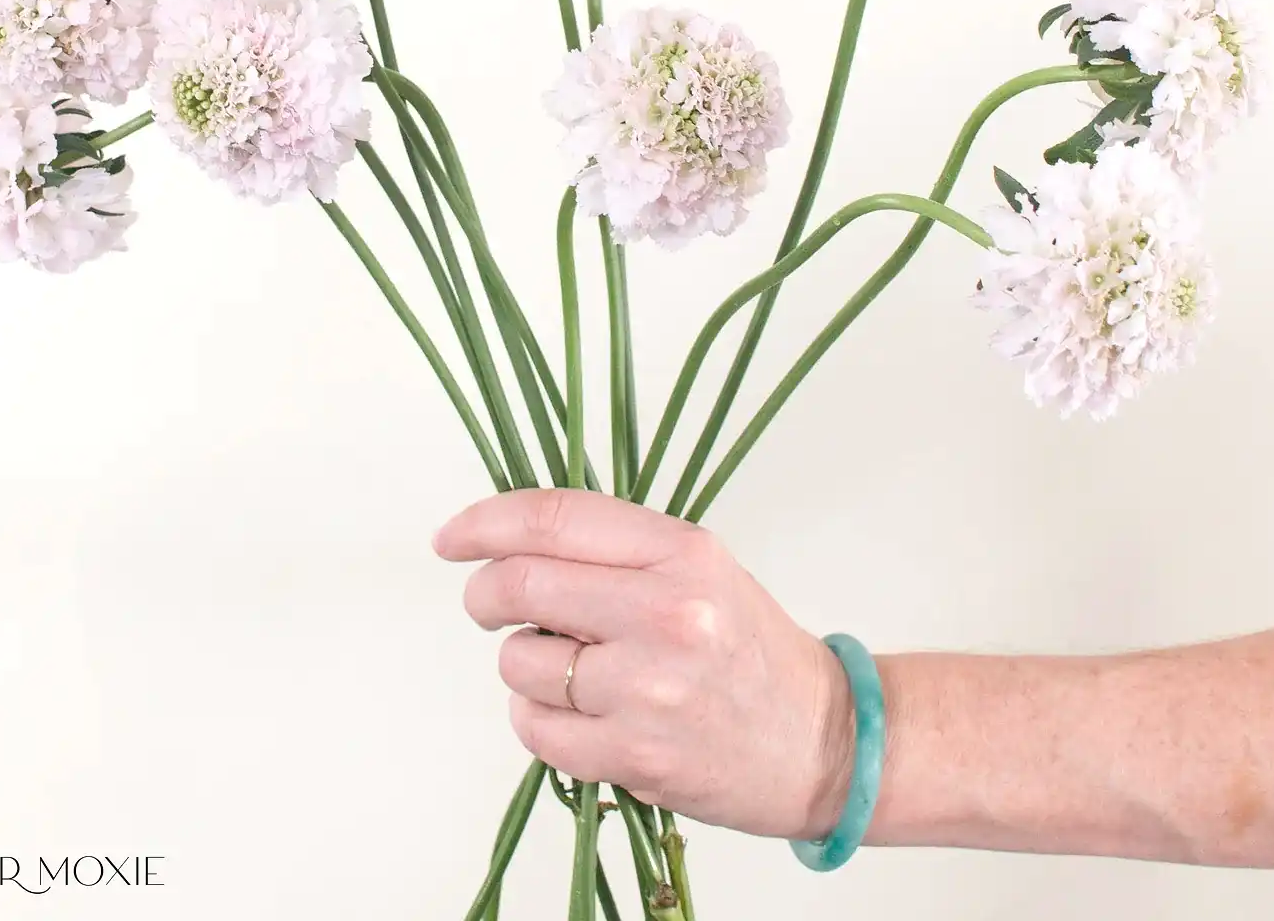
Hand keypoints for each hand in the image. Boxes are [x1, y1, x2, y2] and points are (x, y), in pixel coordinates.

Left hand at [433, 488, 852, 839]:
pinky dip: (537, 718)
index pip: (554, 518)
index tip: (451, 537)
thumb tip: (511, 539)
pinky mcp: (635, 755)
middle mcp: (666, 613)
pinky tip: (579, 713)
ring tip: (573, 669)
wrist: (822, 742)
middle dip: (484, 593)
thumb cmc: (750, 649)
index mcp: (681, 553)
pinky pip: (535, 727)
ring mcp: (648, 688)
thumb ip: (614, 549)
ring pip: (520, 660)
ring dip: (523, 663)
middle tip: (488, 603)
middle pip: (520, 583)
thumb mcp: (699, 567)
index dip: (485, 522)